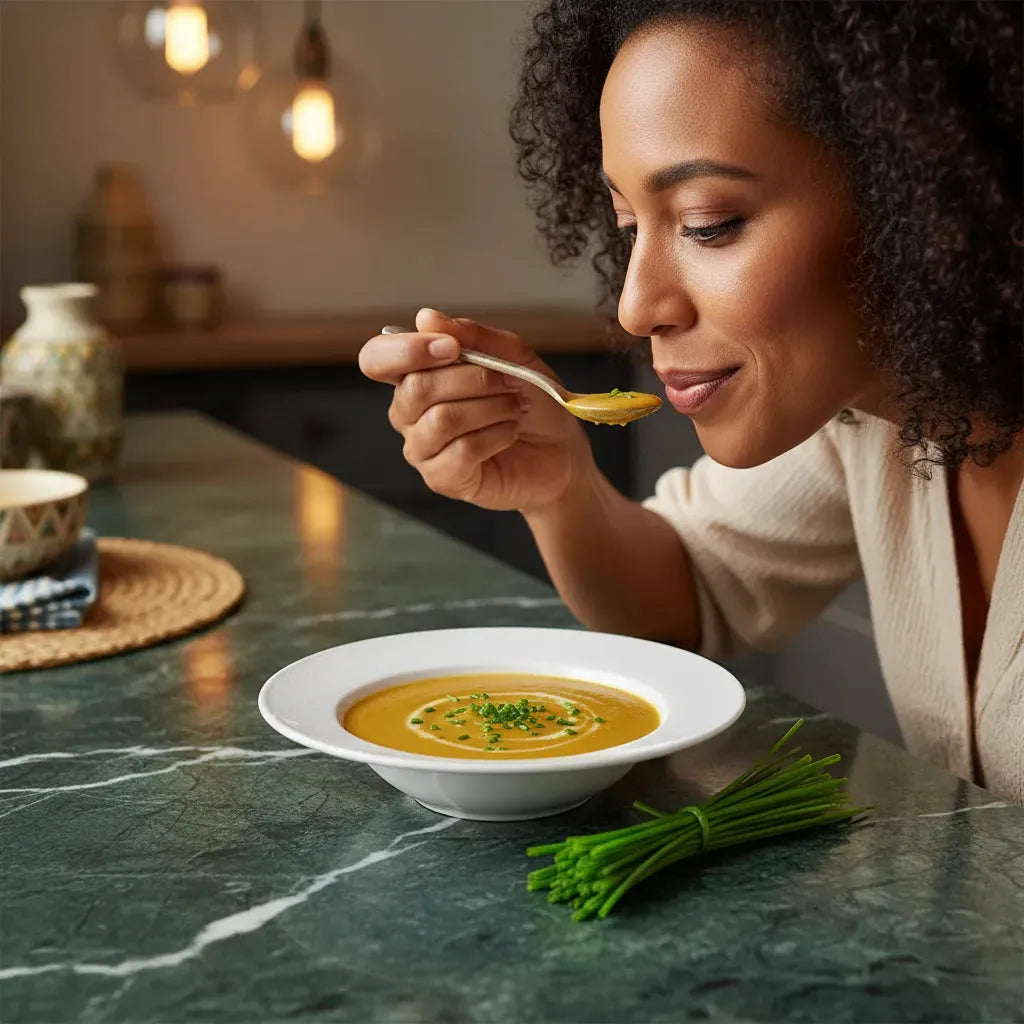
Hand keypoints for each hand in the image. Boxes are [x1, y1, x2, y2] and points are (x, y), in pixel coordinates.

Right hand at [358, 308, 593, 511]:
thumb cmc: (532, 403)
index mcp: (416, 375)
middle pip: (415, 389)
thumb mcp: (513, 356)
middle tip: (506, 382)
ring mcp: (423, 449)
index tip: (451, 348)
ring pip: (441, 420)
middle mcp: (409, 413)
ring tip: (514, 409)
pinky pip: (461, 451)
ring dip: (490, 408)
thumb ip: (473, 335)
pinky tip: (509, 433)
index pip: (377, 359)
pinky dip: (496, 435)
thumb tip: (426, 318)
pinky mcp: (443, 479)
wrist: (561, 451)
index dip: (406, 350)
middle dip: (473, 379)